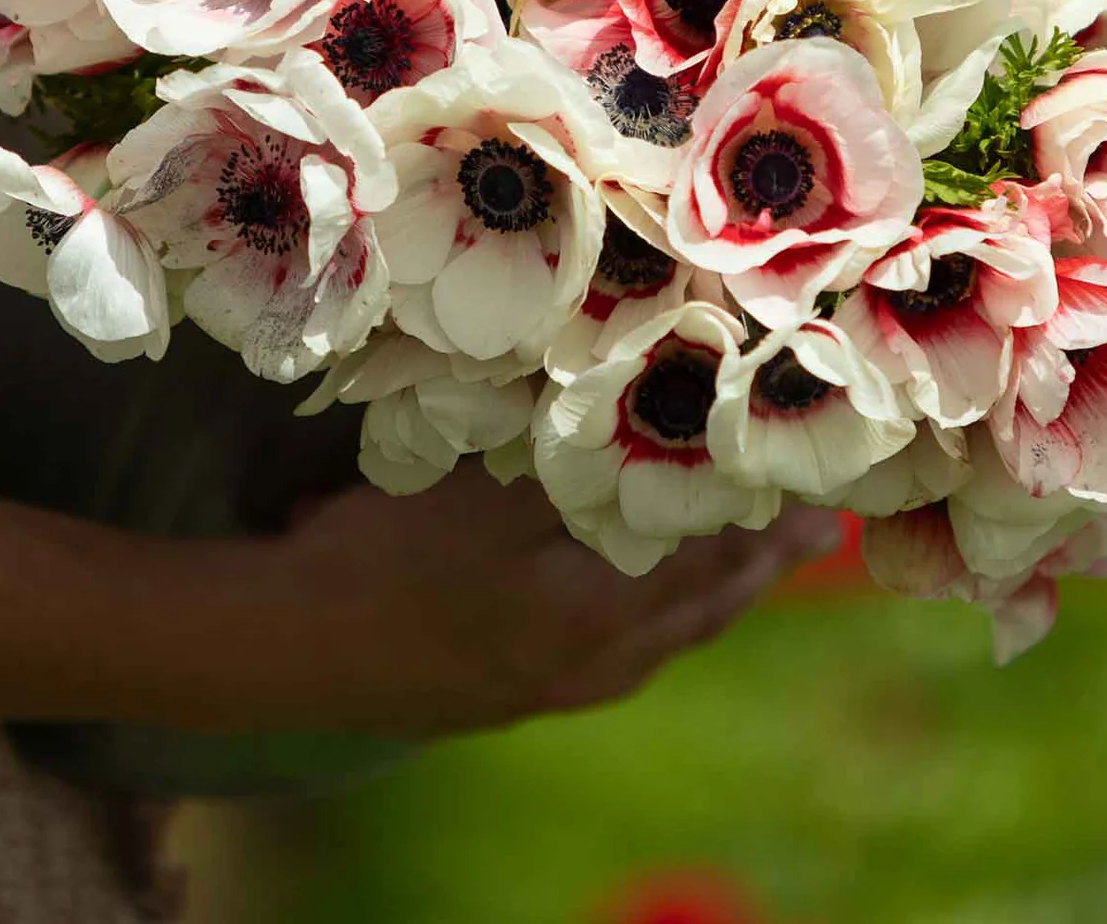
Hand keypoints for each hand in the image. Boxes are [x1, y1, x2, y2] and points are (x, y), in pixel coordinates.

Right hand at [199, 468, 840, 738]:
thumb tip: (663, 414)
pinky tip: (644, 595)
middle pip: (705, 605)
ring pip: (665, 633)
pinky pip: (622, 650)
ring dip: (713, 589)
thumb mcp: (492, 487)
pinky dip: (659, 613)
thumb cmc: (388, 555)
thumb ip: (582, 460)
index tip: (819, 484)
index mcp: (603, 616)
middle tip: (817, 530)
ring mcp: (556, 687)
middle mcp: (597, 665)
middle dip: (760, 561)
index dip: (766, 513)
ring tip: (752, 558)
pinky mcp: (515, 692)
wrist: (288, 650)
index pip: (714, 555)